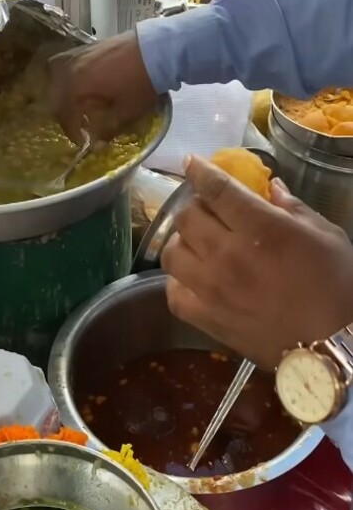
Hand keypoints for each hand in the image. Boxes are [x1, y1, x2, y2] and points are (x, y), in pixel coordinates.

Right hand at [48, 31, 156, 143]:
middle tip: (79, 126)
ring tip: (77, 105)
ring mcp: (75, 55)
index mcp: (75, 87)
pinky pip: (66, 66)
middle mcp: (68, 69)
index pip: (64, 115)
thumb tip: (95, 144)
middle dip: (64, 114)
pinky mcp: (85, 47)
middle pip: (54, 96)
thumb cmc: (139, 84)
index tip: (83, 142)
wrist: (155, 51)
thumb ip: (106, 130)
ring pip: (56, 77)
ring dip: (62, 95)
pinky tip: (84, 87)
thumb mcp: (125, 113)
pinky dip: (69, 79)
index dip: (72, 133)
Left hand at [161, 156, 352, 370]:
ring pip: (172, 252)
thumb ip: (292, 206)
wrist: (333, 346)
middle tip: (209, 211)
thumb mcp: (325, 234)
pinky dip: (178, 281)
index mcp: (260, 228)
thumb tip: (270, 187)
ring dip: (182, 241)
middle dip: (194, 206)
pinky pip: (174, 294)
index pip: (216, 189)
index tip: (191, 163)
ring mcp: (212, 289)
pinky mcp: (207, 319)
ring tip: (199, 244)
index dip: (199, 170)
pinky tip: (194, 278)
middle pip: (186, 217)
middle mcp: (227, 255)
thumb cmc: (336, 285)